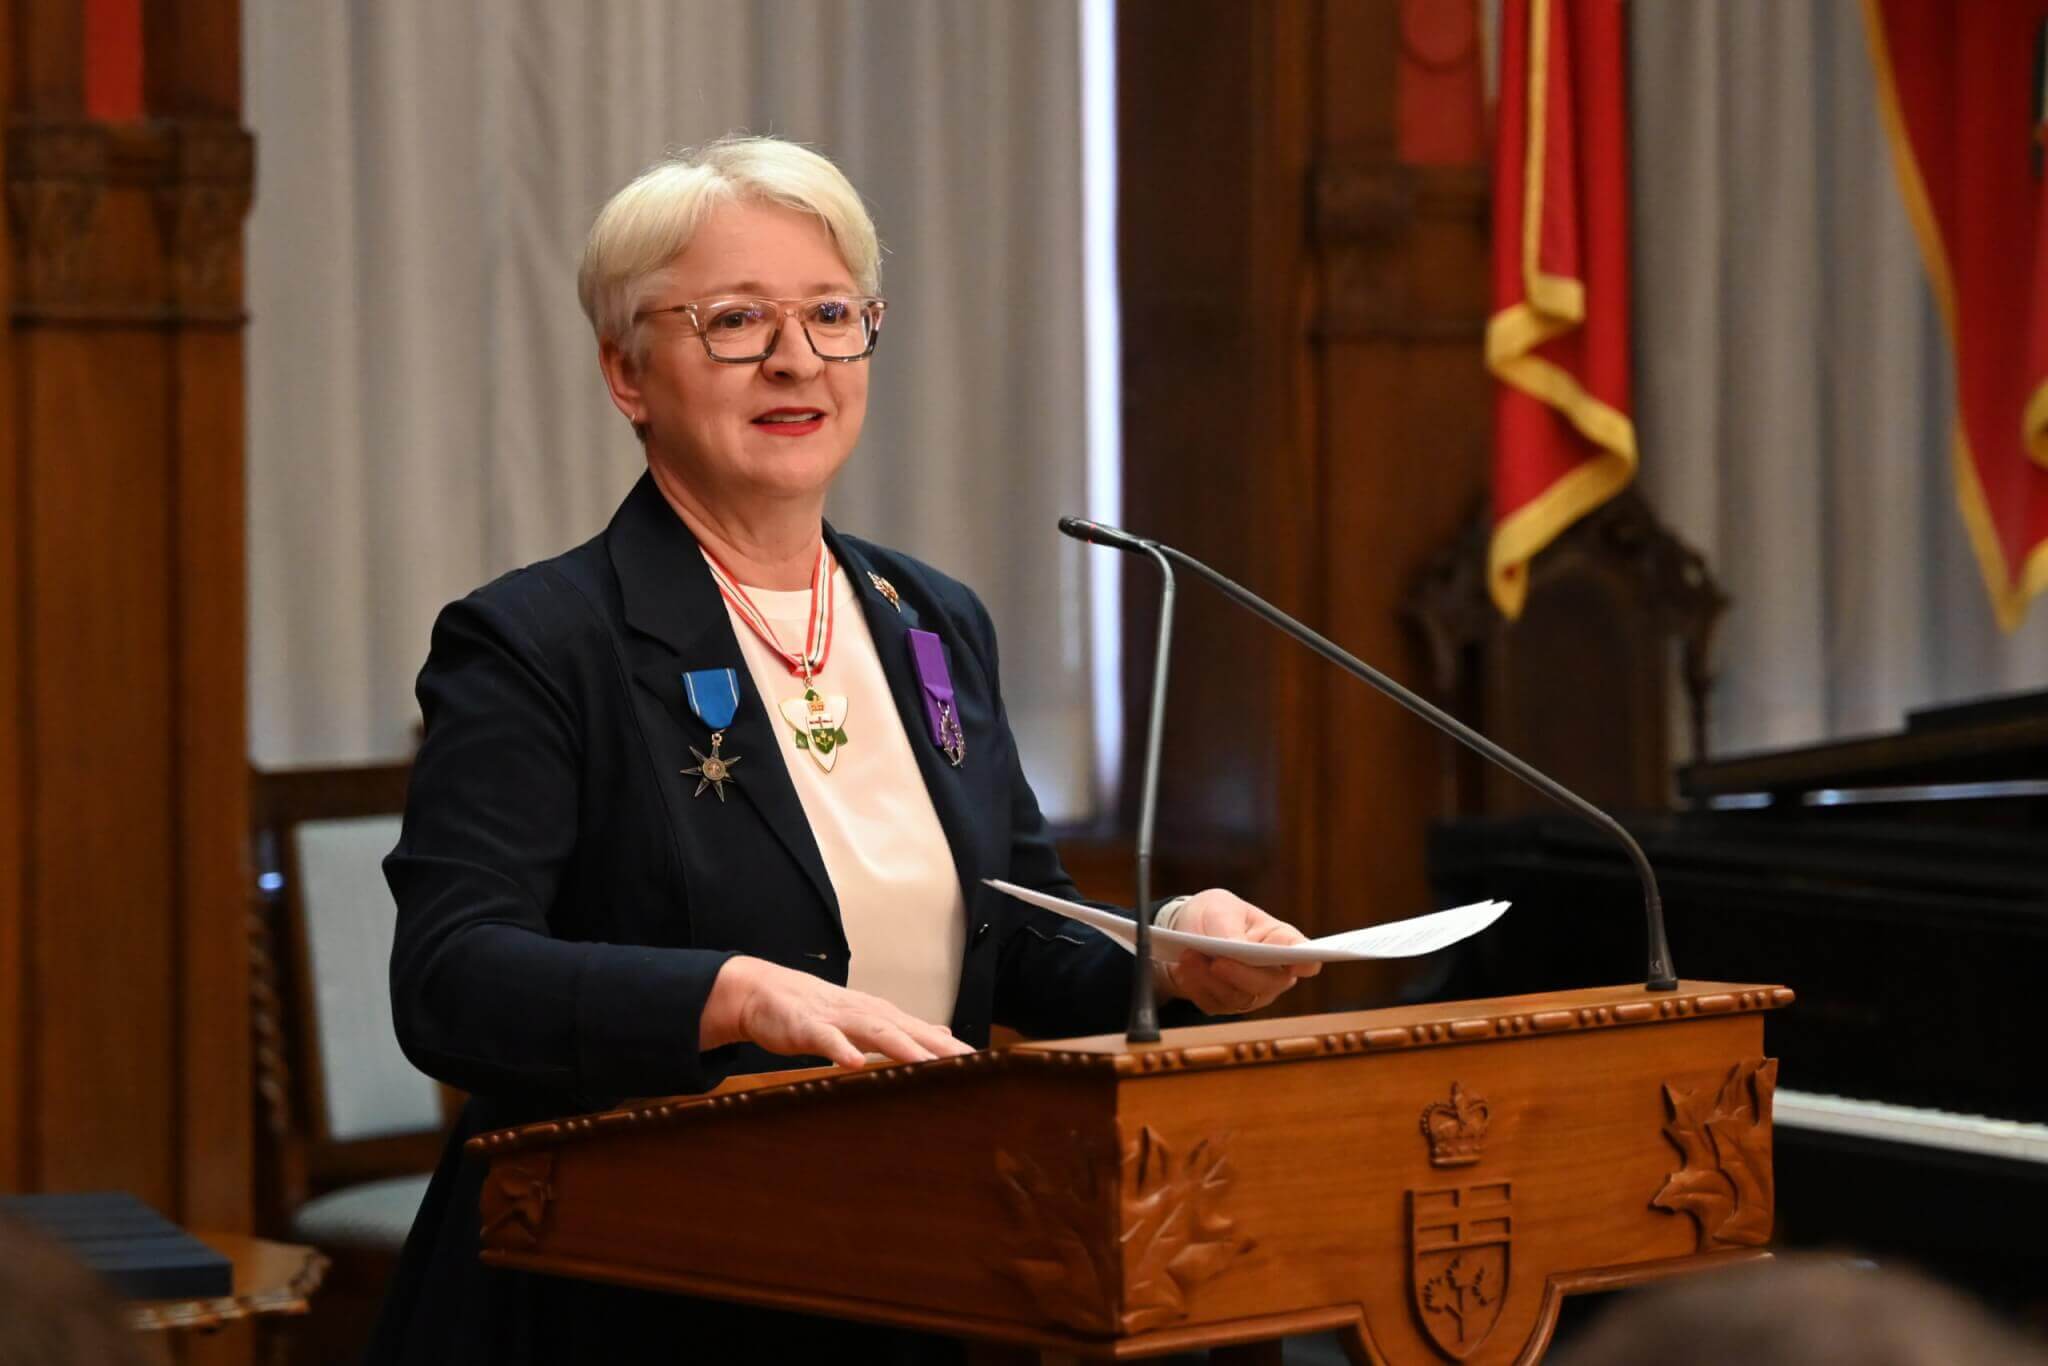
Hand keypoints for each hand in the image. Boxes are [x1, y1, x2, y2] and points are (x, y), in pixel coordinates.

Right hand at [699, 956, 973, 1067]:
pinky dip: (839, 1049)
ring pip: (875, 1032)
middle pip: (909, 1031)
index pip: (926, 1034)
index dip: (954, 1051)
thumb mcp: (867, 1019)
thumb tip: (944, 1035)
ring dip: (901, 1047)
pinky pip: (825, 1039)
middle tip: (969, 1066)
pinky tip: (851, 1063)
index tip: (986, 1066)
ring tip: (926, 1064)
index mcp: (883, 1016)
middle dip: (939, 1049)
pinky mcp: (808, 1027)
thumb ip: (905, 1030)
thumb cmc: (818, 1012)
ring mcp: (838, 1019)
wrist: (765, 993)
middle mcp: (867, 1013)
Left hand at [1158, 889, 1319, 1015]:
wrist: (1184, 931)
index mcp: (1281, 940)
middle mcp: (1274, 972)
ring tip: (1188, 958)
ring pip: (1239, 997)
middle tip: (1215, 961)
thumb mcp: (1219, 908)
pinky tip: (1184, 971)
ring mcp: (1252, 992)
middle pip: (1269, 983)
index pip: (1304, 956)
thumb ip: (1230, 929)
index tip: (1301, 964)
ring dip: (1210, 979)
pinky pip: (1214, 1004)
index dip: (1306, 961)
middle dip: (1240, 973)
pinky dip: (1197, 987)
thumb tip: (1235, 950)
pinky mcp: (1227, 1004)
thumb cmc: (1214, 915)